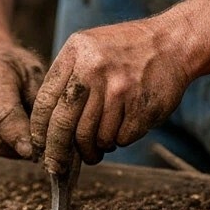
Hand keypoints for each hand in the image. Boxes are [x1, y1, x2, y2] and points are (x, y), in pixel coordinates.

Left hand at [29, 20, 189, 173]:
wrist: (171, 43)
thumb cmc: (124, 48)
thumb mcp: (88, 47)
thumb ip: (67, 75)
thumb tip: (46, 120)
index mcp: (75, 53)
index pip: (46, 99)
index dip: (39, 129)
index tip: (37, 146)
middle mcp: (93, 70)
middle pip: (64, 124)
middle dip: (57, 151)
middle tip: (56, 165)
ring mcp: (118, 89)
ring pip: (93, 136)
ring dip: (92, 149)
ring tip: (94, 148)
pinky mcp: (141, 107)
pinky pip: (120, 139)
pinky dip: (117, 141)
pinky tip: (119, 131)